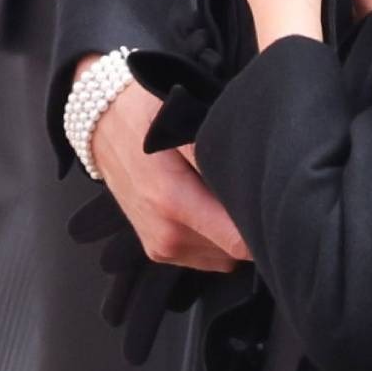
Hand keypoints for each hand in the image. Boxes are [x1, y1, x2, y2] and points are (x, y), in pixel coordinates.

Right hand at [83, 55, 251, 271]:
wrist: (100, 122)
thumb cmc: (142, 114)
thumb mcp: (181, 119)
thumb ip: (214, 154)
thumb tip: (250, 180)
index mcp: (173, 204)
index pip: (240, 243)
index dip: (261, 225)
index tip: (270, 203)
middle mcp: (166, 235)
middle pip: (235, 252)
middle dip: (246, 224)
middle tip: (245, 187)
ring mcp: (161, 246)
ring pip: (222, 256)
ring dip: (228, 230)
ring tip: (219, 193)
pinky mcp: (157, 249)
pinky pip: (204, 255)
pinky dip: (211, 236)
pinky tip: (204, 204)